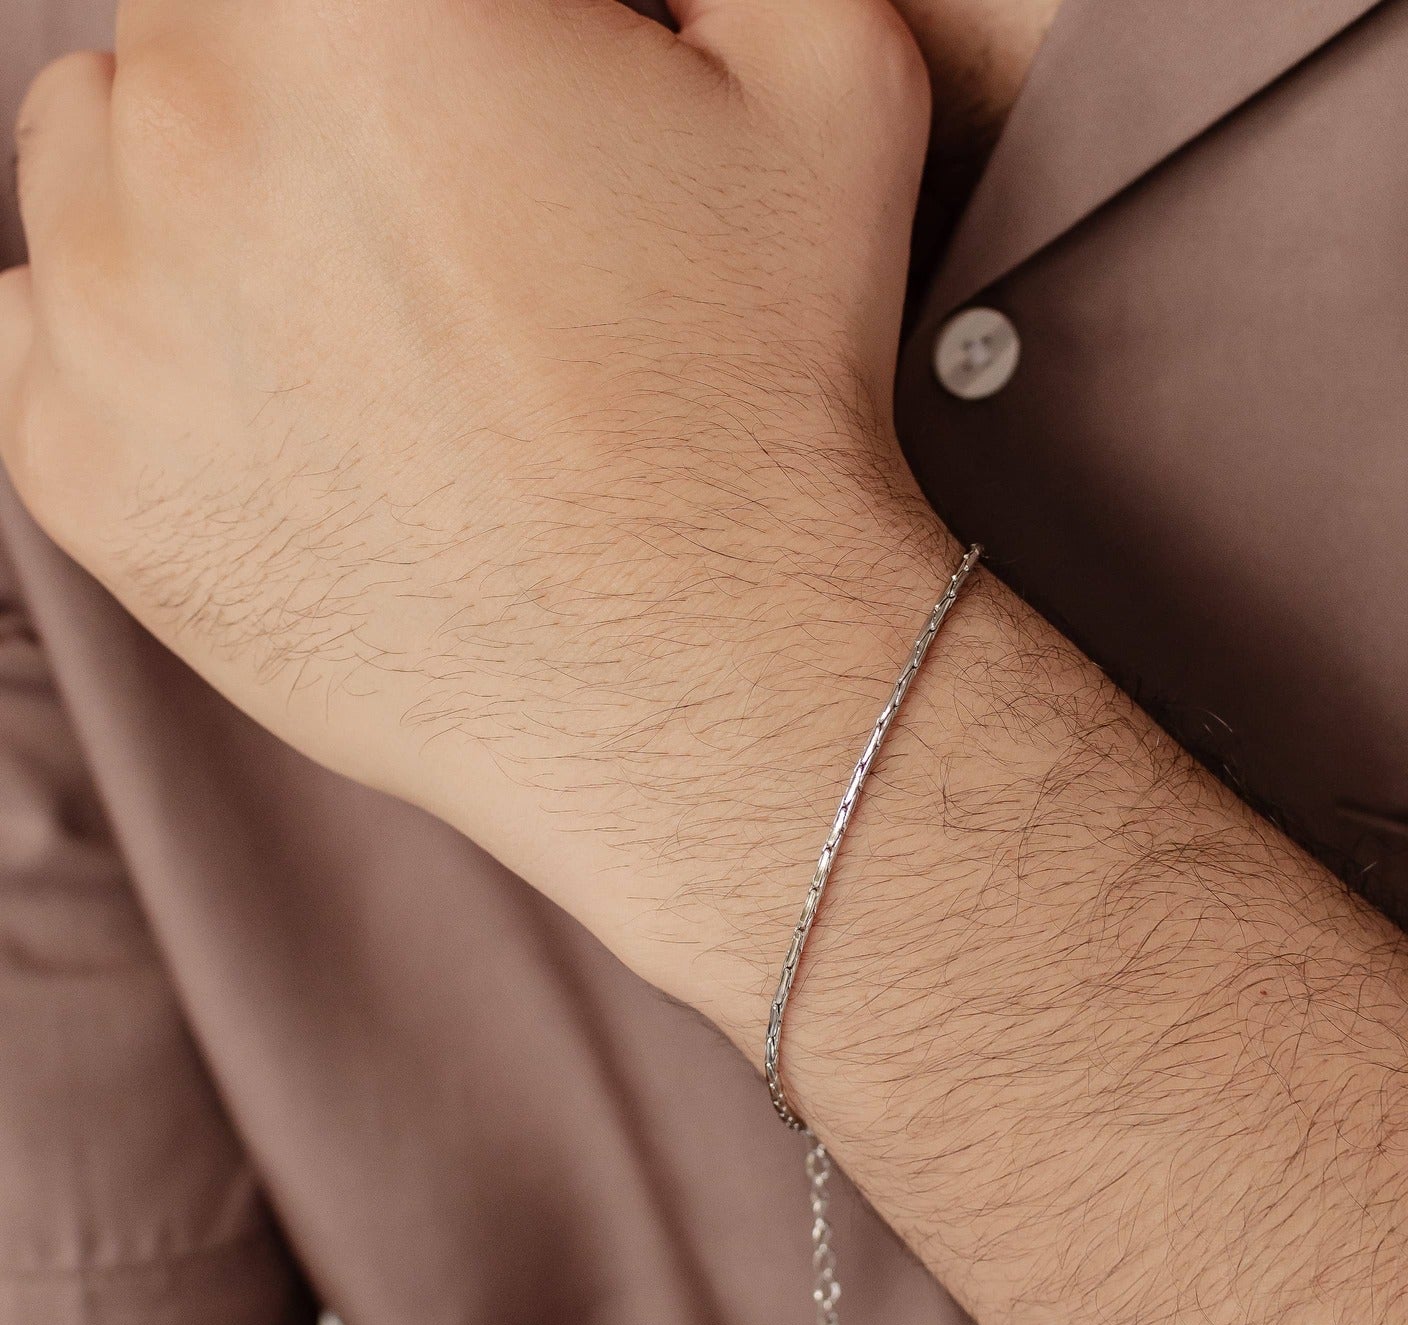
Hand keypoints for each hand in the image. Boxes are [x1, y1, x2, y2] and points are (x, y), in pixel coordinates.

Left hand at [0, 0, 955, 1011]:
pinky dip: (142, 337)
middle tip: (445, 208)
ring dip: (205, 190)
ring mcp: (104, 304)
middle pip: (201, 19)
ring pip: (98, 152)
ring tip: (359, 306)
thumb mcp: (830, 87)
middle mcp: (191, 123)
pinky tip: (284, 398)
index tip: (491, 101)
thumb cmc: (756, 401)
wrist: (690, 676)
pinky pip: (47, 327)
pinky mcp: (75, 463)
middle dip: (315, 80)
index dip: (432, 24)